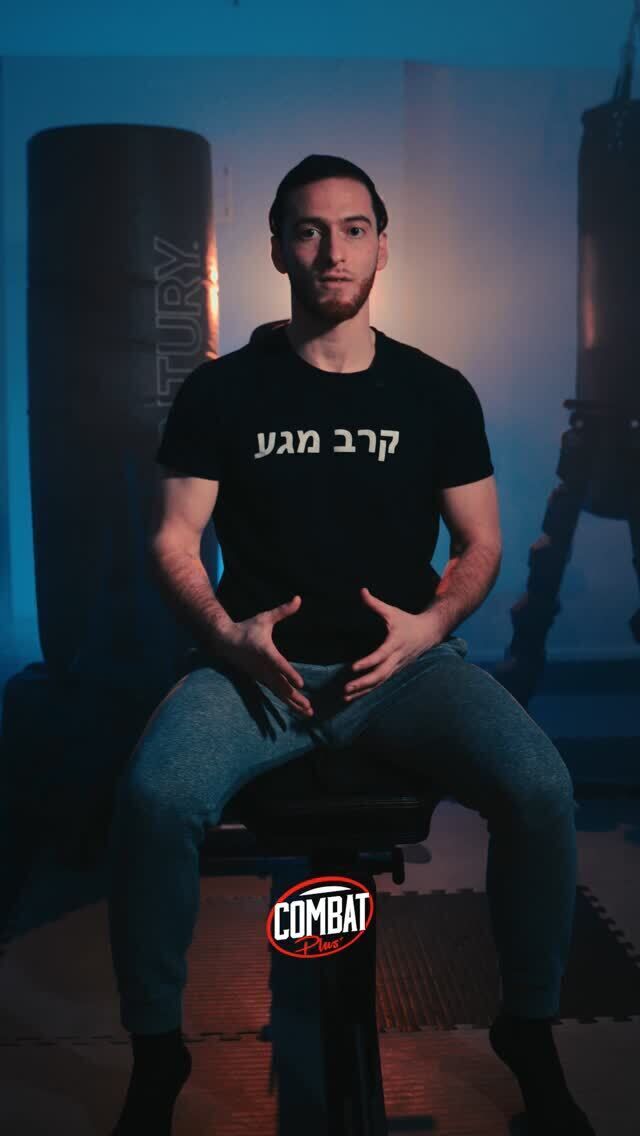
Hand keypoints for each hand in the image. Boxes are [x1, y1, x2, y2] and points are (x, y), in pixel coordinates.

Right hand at [218, 595, 313, 716]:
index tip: (301, 684)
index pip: (279, 665)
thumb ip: (283, 610)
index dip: (290, 674)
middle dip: (296, 698)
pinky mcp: (260, 680)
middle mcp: (263, 667)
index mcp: (265, 652)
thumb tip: (299, 598)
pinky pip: (275, 693)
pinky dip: (286, 702)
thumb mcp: (265, 618)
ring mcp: (261, 676)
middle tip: (309, 708)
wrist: (224, 641)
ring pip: (279, 693)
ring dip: (294, 704)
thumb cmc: (247, 628)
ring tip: (308, 713)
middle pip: (281, 685)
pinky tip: (297, 709)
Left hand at [343, 587, 443, 702]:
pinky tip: (355, 696)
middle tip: (346, 689)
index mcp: (396, 643)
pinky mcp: (396, 671)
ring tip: (346, 697)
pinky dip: (368, 691)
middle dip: (363, 683)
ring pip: (381, 682)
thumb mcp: (392, 611)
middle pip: (380, 674)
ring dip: (364, 691)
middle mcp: (397, 658)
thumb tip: (362, 590)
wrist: (430, 632)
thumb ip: (375, 603)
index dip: (368, 662)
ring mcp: (397, 666)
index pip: (381, 655)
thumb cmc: (407, 621)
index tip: (353, 668)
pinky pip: (382, 683)